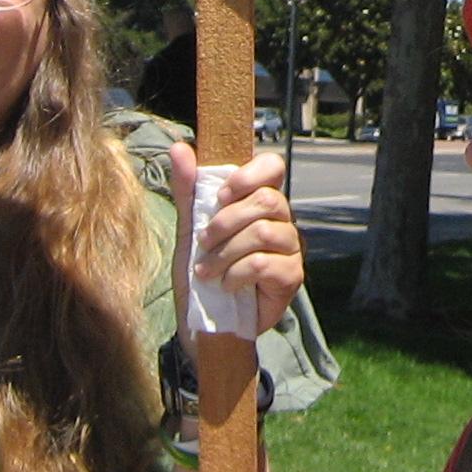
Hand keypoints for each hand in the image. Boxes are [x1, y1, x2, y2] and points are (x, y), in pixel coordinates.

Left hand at [168, 142, 303, 349]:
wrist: (204, 324)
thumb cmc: (200, 273)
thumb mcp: (189, 229)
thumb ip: (188, 190)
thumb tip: (179, 147)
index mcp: (258, 202)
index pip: (273, 167)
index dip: (250, 174)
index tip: (221, 195)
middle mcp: (280, 220)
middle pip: (267, 200)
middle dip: (227, 221)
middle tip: (204, 241)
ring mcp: (290, 248)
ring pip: (263, 232)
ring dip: (226, 252)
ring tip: (206, 270)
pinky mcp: (292, 276)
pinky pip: (265, 263)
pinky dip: (236, 274)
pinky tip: (225, 286)